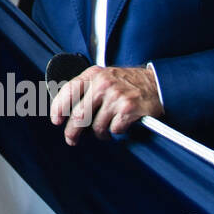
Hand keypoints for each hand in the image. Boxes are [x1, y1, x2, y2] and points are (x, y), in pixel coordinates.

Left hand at [49, 65, 163, 144]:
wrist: (157, 83)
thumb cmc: (127, 83)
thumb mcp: (104, 77)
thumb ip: (86, 88)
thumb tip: (66, 111)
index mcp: (93, 74)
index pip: (68, 91)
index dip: (58, 108)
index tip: (56, 120)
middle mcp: (103, 84)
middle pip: (79, 114)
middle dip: (73, 131)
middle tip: (71, 139)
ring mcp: (116, 96)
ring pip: (97, 126)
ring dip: (99, 133)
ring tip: (104, 130)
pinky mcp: (129, 109)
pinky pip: (114, 129)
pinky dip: (116, 131)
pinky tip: (120, 125)